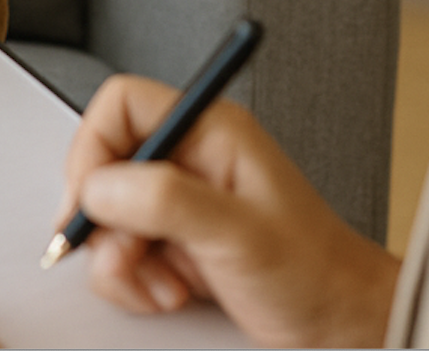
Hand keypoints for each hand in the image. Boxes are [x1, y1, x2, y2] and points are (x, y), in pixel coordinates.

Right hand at [55, 75, 398, 347]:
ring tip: (163, 283)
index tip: (90, 198)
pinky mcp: (174, 240)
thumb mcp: (237, 232)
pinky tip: (169, 291)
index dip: (95, 147)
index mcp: (209, 130)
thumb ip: (165, 201)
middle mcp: (189, 158)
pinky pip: (121, 252)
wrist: (338, 323)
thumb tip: (98, 189)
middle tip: (130, 254)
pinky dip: (132, 280)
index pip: (121, 106)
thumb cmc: (312, 271)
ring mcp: (179, 202)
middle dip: (107, 221)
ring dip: (121, 261)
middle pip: (104, 166)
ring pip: (106, 216)